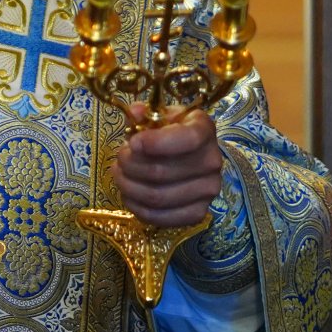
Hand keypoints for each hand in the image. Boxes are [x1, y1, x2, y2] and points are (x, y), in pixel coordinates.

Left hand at [112, 109, 221, 228]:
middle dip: (130, 166)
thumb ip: (144, 113)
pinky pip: (161, 218)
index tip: (133, 143)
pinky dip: (138, 208)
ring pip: (157, 196)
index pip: (187, 139)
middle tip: (119, 159)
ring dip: (129, 187)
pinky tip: (130, 196)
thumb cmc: (170, 132)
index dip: (155, 143)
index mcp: (204, 129)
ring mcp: (208, 190)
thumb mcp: (159, 116)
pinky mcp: (198, 214)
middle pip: (161, 172)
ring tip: (120, 175)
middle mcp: (212, 161)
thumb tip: (135, 113)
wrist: (190, 156)